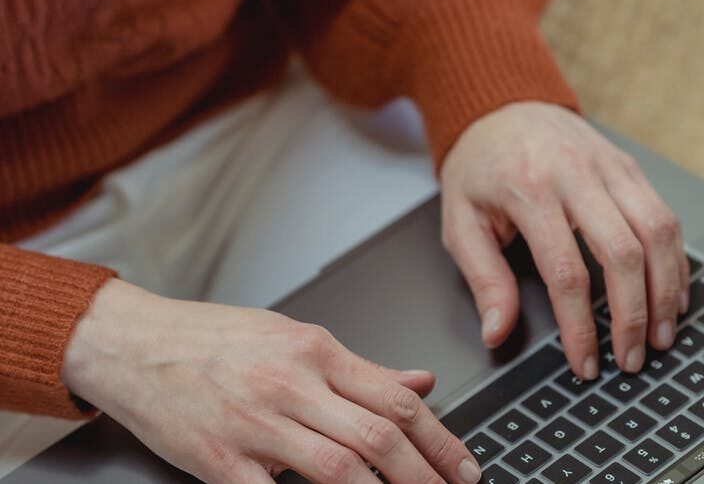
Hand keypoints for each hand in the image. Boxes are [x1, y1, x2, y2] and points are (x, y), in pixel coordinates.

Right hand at [61, 279, 480, 483]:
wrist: (136, 343)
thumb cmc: (215, 338)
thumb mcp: (295, 337)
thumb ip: (361, 367)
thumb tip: (421, 380)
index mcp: (316, 350)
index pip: (397, 398)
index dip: (441, 438)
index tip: (463, 465)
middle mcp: (292, 384)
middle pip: (379, 435)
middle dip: (427, 474)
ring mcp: (256, 424)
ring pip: (340, 469)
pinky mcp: (220, 460)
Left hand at [440, 101, 689, 378]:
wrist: (502, 108)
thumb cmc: (480, 169)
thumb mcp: (460, 222)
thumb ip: (483, 278)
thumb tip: (497, 332)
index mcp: (529, 190)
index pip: (566, 272)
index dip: (580, 326)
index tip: (585, 363)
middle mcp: (576, 174)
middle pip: (624, 252)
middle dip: (633, 315)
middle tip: (632, 358)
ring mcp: (610, 167)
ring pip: (657, 231)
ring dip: (666, 290)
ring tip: (661, 335)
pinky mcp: (630, 166)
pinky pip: (665, 215)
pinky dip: (675, 260)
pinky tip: (671, 293)